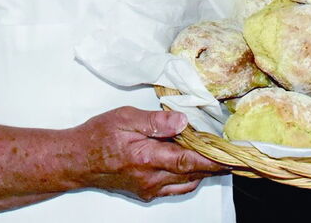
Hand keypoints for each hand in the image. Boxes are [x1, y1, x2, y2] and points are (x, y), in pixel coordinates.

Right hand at [72, 107, 227, 201]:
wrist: (76, 160)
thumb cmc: (97, 136)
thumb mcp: (125, 118)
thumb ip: (155, 121)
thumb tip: (182, 122)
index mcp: (147, 158)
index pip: (189, 161)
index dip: (214, 159)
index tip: (234, 155)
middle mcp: (151, 178)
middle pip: (193, 173)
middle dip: (215, 164)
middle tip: (233, 151)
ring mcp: (149, 188)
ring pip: (187, 182)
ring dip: (204, 170)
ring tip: (218, 155)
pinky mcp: (146, 192)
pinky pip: (176, 188)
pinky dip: (189, 177)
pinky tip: (193, 163)